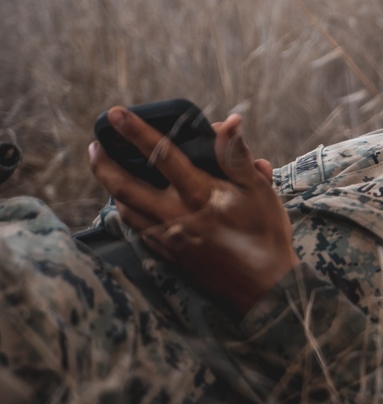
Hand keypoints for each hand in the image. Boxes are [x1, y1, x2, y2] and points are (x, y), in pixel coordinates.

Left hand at [89, 107, 297, 317]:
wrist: (264, 290)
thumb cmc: (266, 236)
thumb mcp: (260, 191)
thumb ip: (237, 155)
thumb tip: (229, 122)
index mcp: (199, 195)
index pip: (161, 155)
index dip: (136, 131)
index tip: (116, 113)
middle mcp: (176, 216)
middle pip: (126, 186)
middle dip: (104, 163)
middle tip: (95, 144)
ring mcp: (169, 239)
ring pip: (126, 210)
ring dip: (111, 188)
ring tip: (106, 170)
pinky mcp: (169, 256)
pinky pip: (138, 230)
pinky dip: (128, 212)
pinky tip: (129, 204)